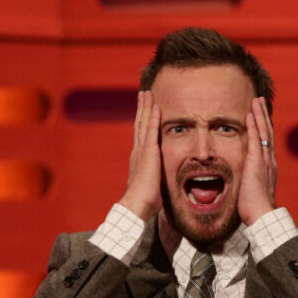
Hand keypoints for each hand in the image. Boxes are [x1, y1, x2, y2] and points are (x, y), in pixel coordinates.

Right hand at [118, 90, 162, 219]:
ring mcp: (142, 150)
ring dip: (146, 108)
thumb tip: (160, 182)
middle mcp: (138, 151)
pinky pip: (151, 130)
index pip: (141, 135)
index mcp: (138, 159)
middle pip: (140, 125)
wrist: (137, 204)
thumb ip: (155, 178)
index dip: (142, 122)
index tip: (145, 110)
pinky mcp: (148, 152)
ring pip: (144, 123)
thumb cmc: (145, 200)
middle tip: (143, 94)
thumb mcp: (151, 185)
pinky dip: (153, 117)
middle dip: (142, 109)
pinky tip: (155, 106)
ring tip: (147, 94)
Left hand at [239, 96, 277, 224]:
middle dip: (263, 116)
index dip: (263, 128)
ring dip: (259, 115)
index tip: (260, 117)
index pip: (265, 143)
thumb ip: (250, 182)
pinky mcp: (256, 162)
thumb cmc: (255, 208)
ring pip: (263, 131)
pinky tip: (249, 115)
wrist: (262, 215)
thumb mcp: (253, 191)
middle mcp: (269, 160)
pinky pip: (254, 139)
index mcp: (268, 167)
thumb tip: (245, 182)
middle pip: (267, 132)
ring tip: (256, 101)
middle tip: (260, 101)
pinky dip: (253, 125)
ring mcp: (264, 160)